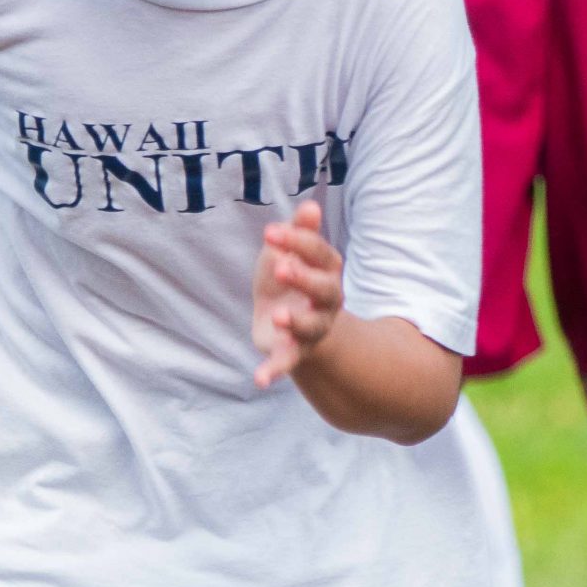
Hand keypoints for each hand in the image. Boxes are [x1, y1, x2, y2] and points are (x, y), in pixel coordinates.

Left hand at [252, 199, 343, 389]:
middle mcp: (327, 301)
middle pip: (326, 290)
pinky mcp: (294, 352)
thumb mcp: (287, 254)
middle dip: (305, 278)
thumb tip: (310, 206)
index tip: (269, 232)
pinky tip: (259, 379)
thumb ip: (298, 234)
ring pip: (312, 327)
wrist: (285, 321)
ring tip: (279, 316)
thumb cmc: (287, 280)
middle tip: (280, 266)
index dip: (298, 241)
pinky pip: (288, 362)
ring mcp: (312, 328)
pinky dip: (275, 371)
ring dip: (297, 322)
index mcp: (327, 272)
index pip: (320, 254)